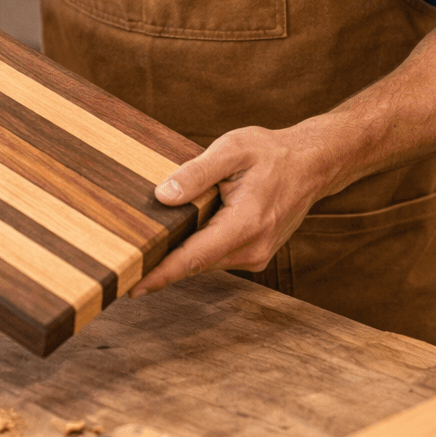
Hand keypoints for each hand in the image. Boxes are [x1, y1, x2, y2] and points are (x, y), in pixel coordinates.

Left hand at [129, 125, 323, 296]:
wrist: (312, 164)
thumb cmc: (271, 153)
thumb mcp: (232, 149)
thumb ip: (196, 173)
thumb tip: (162, 196)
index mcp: (246, 223)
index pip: (195, 256)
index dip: (161, 273)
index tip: (132, 286)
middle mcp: (253, 247)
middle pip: (197, 264)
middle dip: (162, 267)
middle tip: (123, 269)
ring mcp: (256, 254)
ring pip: (207, 262)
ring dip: (180, 257)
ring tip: (147, 249)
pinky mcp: (256, 253)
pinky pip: (218, 256)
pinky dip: (198, 250)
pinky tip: (182, 236)